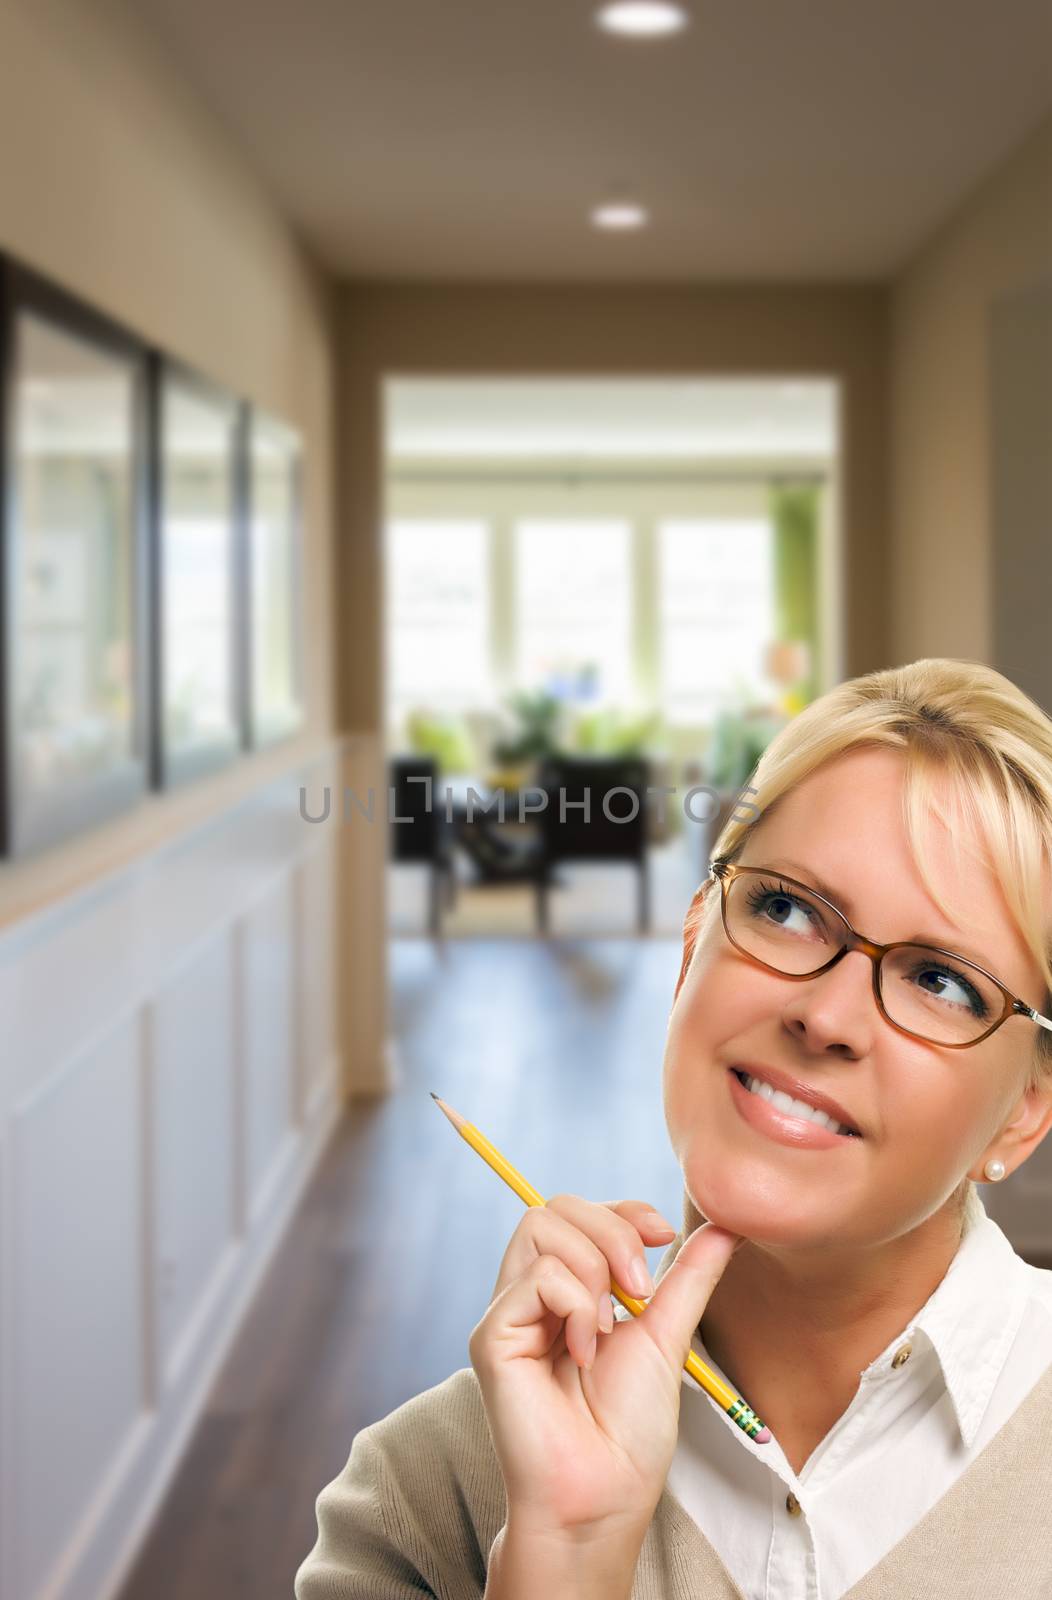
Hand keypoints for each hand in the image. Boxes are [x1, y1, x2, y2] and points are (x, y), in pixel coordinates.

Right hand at [469, 1194, 739, 1544]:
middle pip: (556, 1206)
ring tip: (610, 1326)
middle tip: (640, 1292)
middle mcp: (530, 1295)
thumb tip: (727, 1226)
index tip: (664, 1236)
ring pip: (541, 1226)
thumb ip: (688, 1278)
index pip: (578, 1212)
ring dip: (595, 1266)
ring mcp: (509, 1313)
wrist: (604, 1497)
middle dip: (613, 1231)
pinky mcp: (492, 1336)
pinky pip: (537, 1276)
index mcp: (566, 1292)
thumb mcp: (666, 1336)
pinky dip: (577, 1304)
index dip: (622, 1210)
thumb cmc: (628, 1432)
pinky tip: (585, 1352)